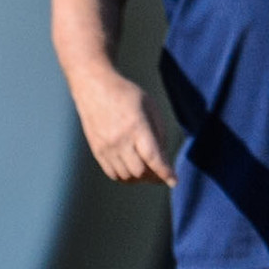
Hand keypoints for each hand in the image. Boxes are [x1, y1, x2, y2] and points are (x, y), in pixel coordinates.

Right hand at [73, 71, 176, 186]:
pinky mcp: (97, 150)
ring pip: (126, 176)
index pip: (152, 157)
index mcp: (136, 126)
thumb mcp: (150, 107)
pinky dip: (125, 177)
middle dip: (154, 176)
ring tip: (148, 172)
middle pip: (140, 171)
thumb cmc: (127, 95)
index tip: (174, 181)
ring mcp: (106, 147)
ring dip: (140, 178)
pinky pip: (113, 174)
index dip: (165, 172)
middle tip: (161, 173)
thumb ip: (159, 134)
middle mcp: (119, 139)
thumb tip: (164, 160)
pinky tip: (133, 170)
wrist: (94, 87)